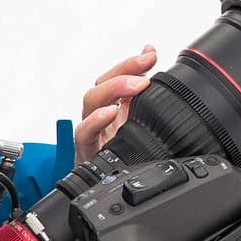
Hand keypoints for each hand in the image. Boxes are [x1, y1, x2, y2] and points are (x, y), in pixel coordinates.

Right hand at [75, 45, 156, 161]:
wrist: (104, 186)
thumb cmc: (119, 155)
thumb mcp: (138, 123)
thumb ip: (148, 95)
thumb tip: (157, 64)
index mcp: (113, 107)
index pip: (115, 76)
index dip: (131, 63)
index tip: (150, 54)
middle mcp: (99, 115)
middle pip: (102, 83)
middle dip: (124, 71)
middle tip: (146, 67)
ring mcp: (92, 131)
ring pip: (91, 101)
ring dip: (113, 88)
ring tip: (136, 85)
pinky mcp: (86, 149)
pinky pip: (84, 132)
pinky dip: (95, 120)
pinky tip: (110, 113)